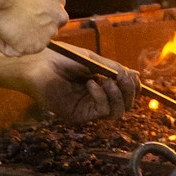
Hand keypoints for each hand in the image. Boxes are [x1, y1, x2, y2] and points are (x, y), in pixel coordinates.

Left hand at [8, 47, 138, 123]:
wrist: (39, 64)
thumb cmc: (62, 59)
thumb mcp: (93, 61)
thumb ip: (114, 69)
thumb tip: (136, 76)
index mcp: (101, 85)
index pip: (125, 93)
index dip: (133, 87)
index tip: (132, 76)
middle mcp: (96, 100)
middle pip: (125, 105)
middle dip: (129, 92)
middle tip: (123, 78)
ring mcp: (88, 109)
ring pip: (116, 112)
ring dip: (118, 96)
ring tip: (108, 81)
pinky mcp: (79, 116)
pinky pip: (101, 111)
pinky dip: (101, 97)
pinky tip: (91, 84)